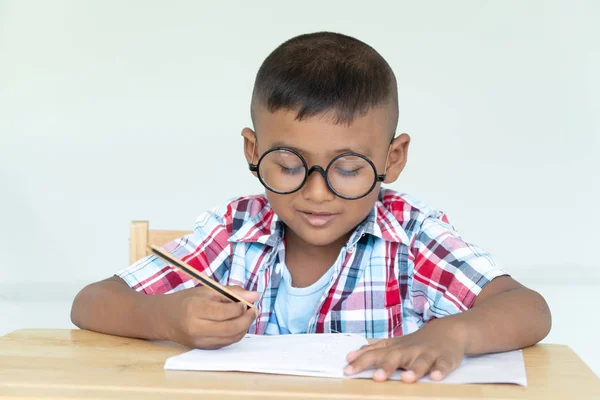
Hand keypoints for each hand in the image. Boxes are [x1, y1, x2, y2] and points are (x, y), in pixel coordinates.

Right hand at [157, 285, 258, 348]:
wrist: (165, 318)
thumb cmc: (186, 301)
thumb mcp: (207, 290)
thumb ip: (231, 292)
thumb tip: (255, 295)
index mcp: (195, 310)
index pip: (224, 312)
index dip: (240, 307)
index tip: (246, 302)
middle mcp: (196, 328)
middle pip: (230, 328)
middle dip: (247, 319)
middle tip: (253, 310)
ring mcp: (200, 341)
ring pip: (231, 338)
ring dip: (244, 327)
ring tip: (247, 316)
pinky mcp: (204, 348)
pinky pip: (226, 343)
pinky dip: (236, 334)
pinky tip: (237, 323)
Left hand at [344, 318, 466, 382]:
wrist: (447, 331)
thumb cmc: (415, 343)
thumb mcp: (393, 345)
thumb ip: (373, 351)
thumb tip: (350, 357)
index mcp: (395, 349)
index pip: (375, 354)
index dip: (361, 362)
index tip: (347, 370)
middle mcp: (410, 351)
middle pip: (397, 357)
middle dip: (387, 366)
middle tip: (377, 377)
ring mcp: (428, 354)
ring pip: (421, 362)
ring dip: (414, 370)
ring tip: (406, 379)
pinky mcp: (445, 359)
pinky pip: (443, 365)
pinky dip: (440, 370)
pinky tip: (435, 377)